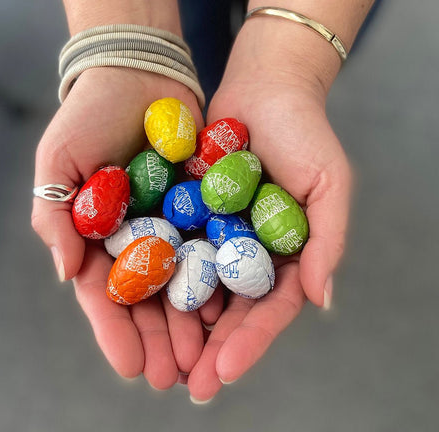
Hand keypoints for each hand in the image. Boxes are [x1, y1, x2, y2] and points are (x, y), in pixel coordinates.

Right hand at [31, 67, 205, 387]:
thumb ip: (55, 214)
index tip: (133, 366)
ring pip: (185, 281)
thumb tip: (67, 272)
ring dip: (194, 320)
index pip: (105, 293)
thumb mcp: (58, 158)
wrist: (138, 72)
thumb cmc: (89, 113)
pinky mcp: (204, 205)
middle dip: (161, 338)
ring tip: (207, 356)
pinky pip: (214, 246)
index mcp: (100, 234)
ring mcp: (173, 222)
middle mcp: (139, 235)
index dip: (116, 332)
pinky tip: (232, 307)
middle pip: (150, 298)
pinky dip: (221, 277)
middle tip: (177, 375)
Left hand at [186, 22, 351, 400]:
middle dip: (212, 347)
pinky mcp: (189, 210)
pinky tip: (142, 301)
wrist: (264, 87)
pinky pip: (175, 245)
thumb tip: (321, 300)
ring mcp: (218, 232)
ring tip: (162, 358)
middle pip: (231, 308)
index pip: (271, 308)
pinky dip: (160, 273)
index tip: (226, 370)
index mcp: (286, 253)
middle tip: (191, 384)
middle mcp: (249, 249)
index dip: (252, 341)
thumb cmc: (304, 133)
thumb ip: (327, 241)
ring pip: (198, 285)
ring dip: (181, 323)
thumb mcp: (329, 184)